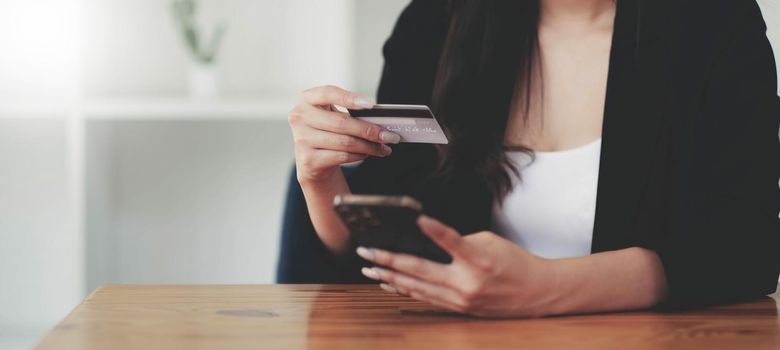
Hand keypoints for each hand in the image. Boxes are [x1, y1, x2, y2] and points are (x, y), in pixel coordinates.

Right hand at [288, 85, 400, 184]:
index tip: (370, 105)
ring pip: (344, 142)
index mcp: (307, 99)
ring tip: (384, 148)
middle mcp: (300, 117)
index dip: (349, 98)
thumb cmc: (327, 132)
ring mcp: (302, 139)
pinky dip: (359, 156)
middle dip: (370, 130)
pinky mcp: (307, 159)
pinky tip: (367, 154)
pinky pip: (341, 156)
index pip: (328, 93)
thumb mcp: (333, 116)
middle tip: (389, 136)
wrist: (312, 160)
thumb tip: (381, 122)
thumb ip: (350, 114)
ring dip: (369, 146)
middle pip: (341, 122)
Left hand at [356, 216, 559, 317]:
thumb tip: (430, 242)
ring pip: (417, 288)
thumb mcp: (491, 242)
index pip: (451, 241)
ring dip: (391, 277)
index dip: (433, 229)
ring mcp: (461, 299)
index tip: (415, 219)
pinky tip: (390, 282)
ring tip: (370, 268)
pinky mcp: (460, 309)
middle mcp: (467, 282)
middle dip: (389, 259)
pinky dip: (406, 289)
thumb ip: (460, 242)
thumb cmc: (515, 263)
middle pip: (421, 270)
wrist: (537, 293)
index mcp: (478, 260)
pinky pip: (426, 298)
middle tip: (367, 252)